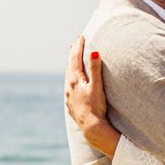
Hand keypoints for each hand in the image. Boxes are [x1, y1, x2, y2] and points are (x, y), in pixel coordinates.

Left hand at [65, 36, 119, 157]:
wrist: (91, 127)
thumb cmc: (96, 107)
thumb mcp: (97, 86)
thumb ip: (95, 69)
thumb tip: (94, 52)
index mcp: (75, 79)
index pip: (76, 58)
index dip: (79, 47)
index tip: (81, 36)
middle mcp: (69, 86)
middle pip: (69, 65)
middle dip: (73, 54)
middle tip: (75, 44)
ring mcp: (69, 95)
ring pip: (67, 76)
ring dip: (70, 66)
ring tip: (72, 60)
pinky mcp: (71, 104)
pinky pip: (69, 87)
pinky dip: (70, 79)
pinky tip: (72, 82)